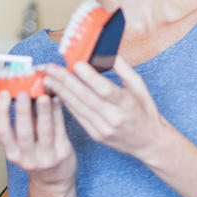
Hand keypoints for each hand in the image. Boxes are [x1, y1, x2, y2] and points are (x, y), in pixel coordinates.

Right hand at [0, 91, 75, 190]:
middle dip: (22, 111)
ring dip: (44, 112)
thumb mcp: (23, 143)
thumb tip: (22, 89)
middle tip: (22, 92)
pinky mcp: (63, 153)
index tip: (3, 93)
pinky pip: (60, 129)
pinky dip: (58, 113)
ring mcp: (46, 157)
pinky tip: (57, 99)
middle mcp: (27, 158)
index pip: (3, 132)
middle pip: (23, 133)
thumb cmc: (37, 154)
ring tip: (43, 95)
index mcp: (13, 153)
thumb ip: (23, 119)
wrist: (55, 180)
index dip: (2, 112)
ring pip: (44, 131)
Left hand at [43, 56, 166, 161]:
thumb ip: (124, 69)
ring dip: (61, 92)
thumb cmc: (145, 111)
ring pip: (78, 107)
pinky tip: (58, 93)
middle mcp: (114, 118)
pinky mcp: (96, 135)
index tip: (76, 64)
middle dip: (66, 81)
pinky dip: (67, 104)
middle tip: (51, 68)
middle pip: (86, 97)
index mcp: (127, 104)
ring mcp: (103, 128)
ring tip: (48, 79)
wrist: (149, 142)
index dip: (89, 77)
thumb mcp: (140, 87)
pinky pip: (78, 117)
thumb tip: (108, 54)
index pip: (105, 89)